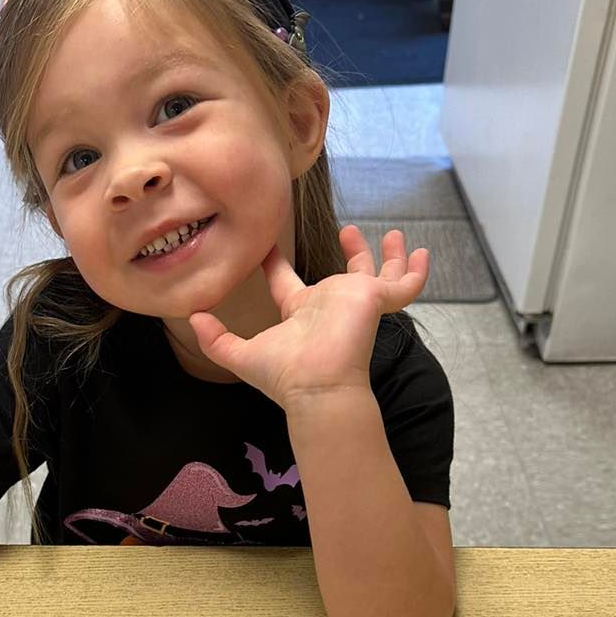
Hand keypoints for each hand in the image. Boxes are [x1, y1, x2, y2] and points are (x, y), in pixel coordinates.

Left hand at [189, 226, 428, 410]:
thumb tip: (192, 317)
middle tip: (350, 230)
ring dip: (389, 256)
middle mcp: (331, 304)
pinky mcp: (376, 300)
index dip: (276, 264)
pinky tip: (423, 253)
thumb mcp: (241, 354)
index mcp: (301, 312)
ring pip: (381, 274)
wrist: (318, 387)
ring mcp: (357, 301)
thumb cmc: (284, 375)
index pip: (287, 283)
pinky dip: (415, 272)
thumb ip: (215, 339)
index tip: (268, 244)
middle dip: (352, 253)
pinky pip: (404, 285)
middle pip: (347, 273)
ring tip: (396, 234)